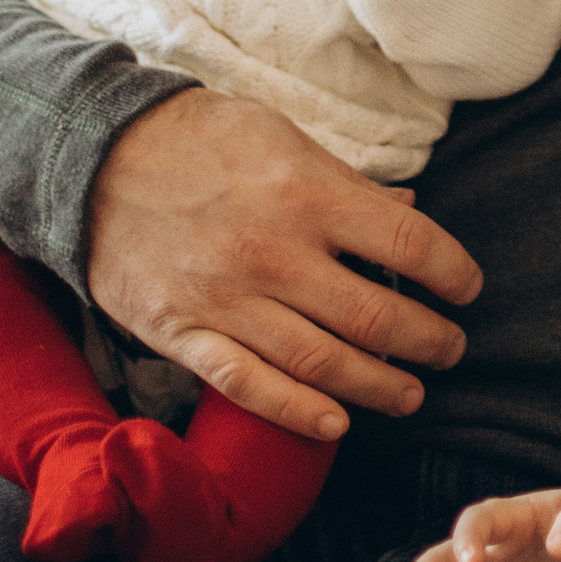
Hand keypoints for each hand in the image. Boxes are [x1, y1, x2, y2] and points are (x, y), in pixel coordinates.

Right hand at [84, 90, 481, 441]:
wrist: (93, 157)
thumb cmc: (199, 140)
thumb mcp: (282, 138)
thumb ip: (347, 184)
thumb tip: (409, 208)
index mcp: (308, 193)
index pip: (410, 244)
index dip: (453, 272)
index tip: (467, 288)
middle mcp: (275, 253)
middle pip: (377, 317)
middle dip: (428, 341)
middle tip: (449, 349)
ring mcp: (227, 299)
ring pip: (323, 364)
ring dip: (379, 387)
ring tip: (409, 394)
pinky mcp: (184, 333)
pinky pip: (250, 386)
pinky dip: (298, 413)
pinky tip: (336, 423)